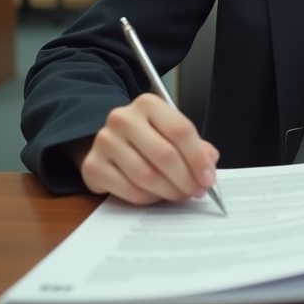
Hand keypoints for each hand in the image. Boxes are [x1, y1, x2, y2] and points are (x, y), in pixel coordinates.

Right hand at [74, 93, 219, 204]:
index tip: (209, 178)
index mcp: (148, 104)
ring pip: (147, 176)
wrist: (111, 143)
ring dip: (169, 191)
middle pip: (164, 154)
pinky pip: (129, 190)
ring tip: (180, 194)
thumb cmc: (147, 137)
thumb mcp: (171, 133)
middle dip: (186, 179)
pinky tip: (156, 195)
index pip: (180, 130)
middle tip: (197, 192)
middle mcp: (123, 118)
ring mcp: (105, 141)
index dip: (198, 158)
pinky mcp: (93, 166)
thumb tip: (210, 161)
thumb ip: (195, 145)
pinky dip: (148, 198)